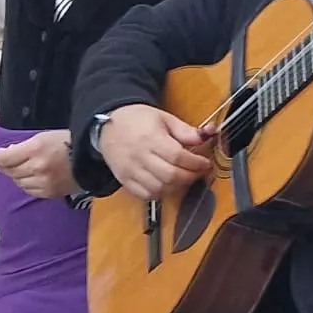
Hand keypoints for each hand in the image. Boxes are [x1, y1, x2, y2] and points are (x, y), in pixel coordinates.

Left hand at [0, 130, 76, 198]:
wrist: (93, 156)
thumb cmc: (70, 142)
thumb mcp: (44, 136)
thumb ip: (24, 146)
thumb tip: (7, 153)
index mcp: (35, 149)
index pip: (3, 158)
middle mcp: (37, 166)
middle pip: (10, 171)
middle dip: (8, 167)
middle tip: (10, 163)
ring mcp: (44, 181)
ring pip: (18, 182)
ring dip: (18, 176)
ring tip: (26, 170)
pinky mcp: (50, 192)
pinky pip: (30, 190)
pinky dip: (29, 185)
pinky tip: (35, 179)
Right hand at [96, 105, 213, 200]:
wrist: (107, 126)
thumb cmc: (136, 120)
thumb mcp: (164, 117)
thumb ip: (185, 130)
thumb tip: (205, 137)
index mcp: (150, 139)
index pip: (177, 157)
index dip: (196, 163)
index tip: (205, 163)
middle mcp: (139, 157)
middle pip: (170, 176)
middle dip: (190, 177)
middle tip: (199, 172)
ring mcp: (130, 171)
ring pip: (158, 188)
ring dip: (177, 186)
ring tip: (184, 177)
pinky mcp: (124, 180)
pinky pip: (145, 195)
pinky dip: (160, 194)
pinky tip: (167, 185)